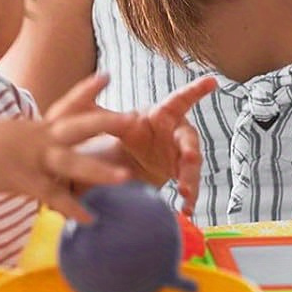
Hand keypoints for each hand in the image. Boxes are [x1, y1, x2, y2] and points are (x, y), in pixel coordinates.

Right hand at [0, 73, 132, 221]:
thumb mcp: (12, 136)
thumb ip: (32, 139)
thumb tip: (43, 142)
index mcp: (39, 127)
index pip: (67, 103)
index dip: (88, 90)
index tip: (107, 76)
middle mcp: (40, 137)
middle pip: (79, 126)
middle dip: (106, 122)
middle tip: (133, 118)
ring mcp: (34, 158)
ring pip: (72, 163)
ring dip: (99, 171)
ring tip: (125, 177)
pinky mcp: (25, 180)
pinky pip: (53, 196)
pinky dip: (71, 209)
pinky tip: (90, 219)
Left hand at [84, 74, 217, 210]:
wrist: (130, 159)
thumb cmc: (126, 133)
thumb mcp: (112, 125)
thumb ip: (100, 115)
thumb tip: (80, 99)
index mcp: (163, 116)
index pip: (180, 101)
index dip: (196, 90)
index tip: (212, 81)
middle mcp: (178, 134)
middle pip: (189, 141)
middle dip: (191, 150)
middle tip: (189, 158)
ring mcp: (182, 155)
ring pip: (192, 167)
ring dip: (190, 179)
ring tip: (184, 193)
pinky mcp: (182, 174)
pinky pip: (190, 186)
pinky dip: (189, 198)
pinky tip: (186, 210)